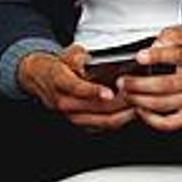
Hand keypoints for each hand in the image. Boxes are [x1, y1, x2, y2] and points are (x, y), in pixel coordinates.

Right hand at [19, 47, 136, 130]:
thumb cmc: (58, 66)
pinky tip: (132, 112)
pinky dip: (119, 121)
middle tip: (137, 94)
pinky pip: (103, 126)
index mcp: (59, 82)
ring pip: (103, 121)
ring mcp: (71, 115)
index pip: (77, 88)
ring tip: (140, 104)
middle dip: (120, 103)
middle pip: (96, 108)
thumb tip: (87, 57)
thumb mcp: (66, 54)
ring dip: (123, 114)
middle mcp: (64, 102)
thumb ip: (78, 55)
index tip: (109, 92)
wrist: (40, 80)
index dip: (94, 91)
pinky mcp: (80, 124)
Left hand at [115, 26, 181, 131]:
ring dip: (140, 101)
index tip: (141, 56)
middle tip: (123, 82)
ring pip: (163, 104)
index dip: (158, 56)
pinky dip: (152, 119)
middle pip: (165, 85)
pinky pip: (170, 123)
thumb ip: (170, 35)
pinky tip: (142, 110)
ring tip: (128, 95)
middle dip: (139, 85)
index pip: (179, 55)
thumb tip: (155, 45)